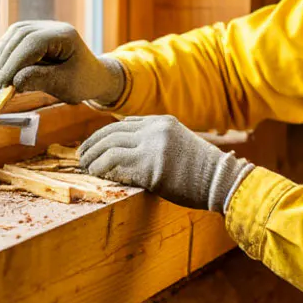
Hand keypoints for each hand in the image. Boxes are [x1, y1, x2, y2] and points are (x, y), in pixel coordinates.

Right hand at [0, 20, 124, 104]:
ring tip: (2, 79)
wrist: (93, 75)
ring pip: (15, 34)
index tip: (4, 84)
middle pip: (21, 35)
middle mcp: (54, 26)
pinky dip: (7, 53)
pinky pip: (15, 38)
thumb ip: (40, 80)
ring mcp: (44, 27)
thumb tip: (14, 81)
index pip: (33, 43)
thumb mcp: (65, 85)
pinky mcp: (35, 33)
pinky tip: (5, 70)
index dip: (14, 63)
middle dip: (7, 61)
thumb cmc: (82, 81)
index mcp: (65, 36)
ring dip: (4, 56)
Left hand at [78, 115, 254, 213]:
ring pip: (110, 147)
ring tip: (85, 167)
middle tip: (81, 156)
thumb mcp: (179, 143)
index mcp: (161, 121)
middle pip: (112, 132)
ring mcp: (153, 148)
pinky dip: (102, 169)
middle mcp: (155, 130)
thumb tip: (129, 148)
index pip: (123, 124)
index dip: (104, 135)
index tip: (93, 146)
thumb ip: (155, 140)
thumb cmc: (200, 169)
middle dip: (92, 144)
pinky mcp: (151, 168)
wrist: (221, 181)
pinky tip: (97, 175)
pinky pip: (116, 165)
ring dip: (93, 158)